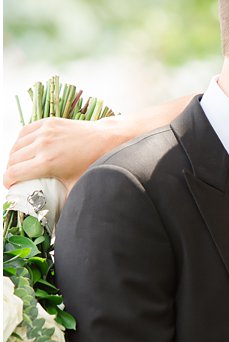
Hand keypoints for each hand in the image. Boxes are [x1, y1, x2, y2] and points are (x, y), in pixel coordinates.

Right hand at [3, 116, 125, 188]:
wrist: (107, 139)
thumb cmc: (94, 164)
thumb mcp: (78, 185)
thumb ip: (64, 200)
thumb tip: (58, 219)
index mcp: (48, 162)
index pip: (14, 173)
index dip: (8, 181)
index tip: (10, 186)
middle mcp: (42, 145)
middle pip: (12, 160)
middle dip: (11, 170)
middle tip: (16, 177)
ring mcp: (44, 131)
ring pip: (16, 145)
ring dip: (14, 156)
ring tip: (20, 164)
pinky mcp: (47, 122)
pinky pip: (24, 132)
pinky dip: (21, 141)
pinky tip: (25, 149)